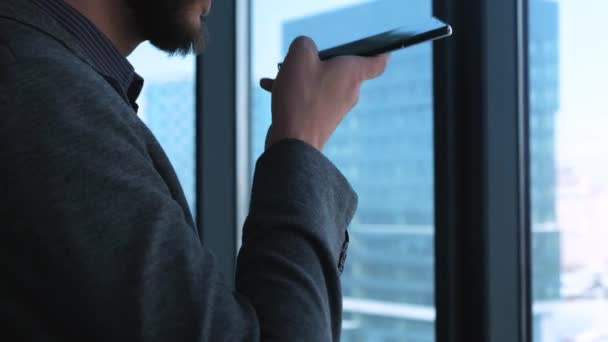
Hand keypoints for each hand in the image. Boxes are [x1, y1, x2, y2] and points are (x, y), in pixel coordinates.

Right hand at [260, 36, 389, 150]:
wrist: (293, 141)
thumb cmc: (300, 97)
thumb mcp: (298, 56)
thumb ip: (304, 44)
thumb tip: (305, 51)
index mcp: (352, 73)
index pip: (377, 62)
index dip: (380, 52)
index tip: (381, 49)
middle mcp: (348, 91)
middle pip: (340, 69)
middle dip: (317, 61)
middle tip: (298, 59)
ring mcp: (335, 108)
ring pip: (319, 83)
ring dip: (299, 76)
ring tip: (278, 74)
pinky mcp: (321, 120)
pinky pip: (309, 98)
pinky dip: (292, 91)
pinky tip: (269, 86)